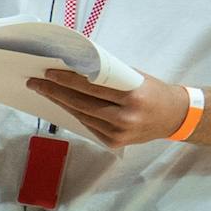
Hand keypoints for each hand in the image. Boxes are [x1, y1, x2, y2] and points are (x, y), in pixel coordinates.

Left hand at [24, 66, 190, 149]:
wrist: (175, 117)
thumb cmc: (153, 91)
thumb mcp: (135, 77)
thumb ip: (109, 75)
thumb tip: (75, 67)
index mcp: (133, 97)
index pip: (92, 87)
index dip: (68, 80)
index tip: (49, 73)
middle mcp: (125, 118)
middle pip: (81, 103)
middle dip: (55, 92)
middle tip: (35, 82)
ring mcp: (118, 134)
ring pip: (81, 116)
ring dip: (60, 103)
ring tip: (44, 91)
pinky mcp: (114, 143)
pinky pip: (88, 126)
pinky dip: (74, 114)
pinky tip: (61, 104)